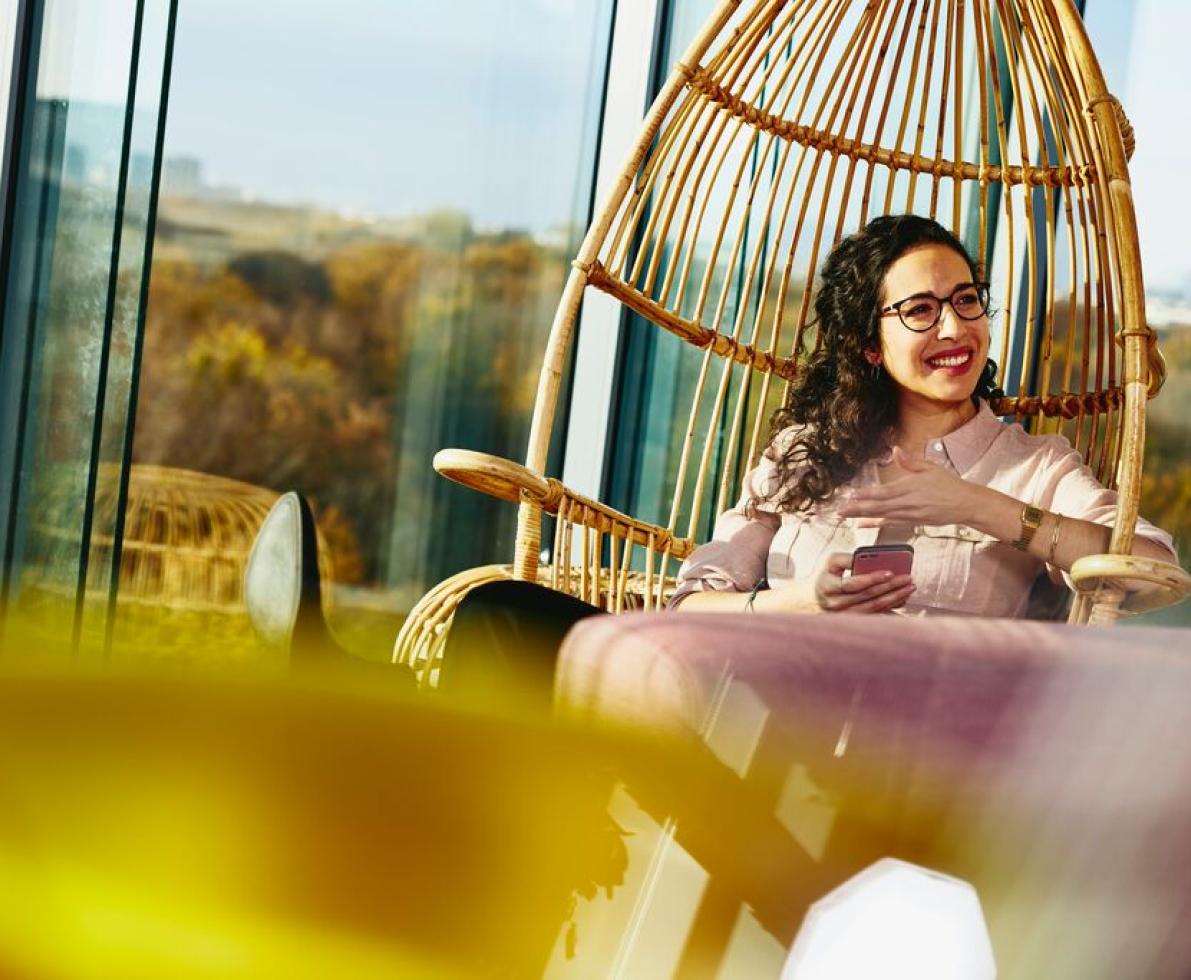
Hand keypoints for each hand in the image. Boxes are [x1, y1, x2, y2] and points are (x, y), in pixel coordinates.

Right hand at [813, 552, 914, 612]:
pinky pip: (876, 614)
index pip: (853, 584)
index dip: (872, 578)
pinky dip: (891, 606)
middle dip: (890, 586)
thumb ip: (846, 559)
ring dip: (894, 597)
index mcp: (827, 586)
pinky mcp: (854, 622)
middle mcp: (835, 604)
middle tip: (907, 578)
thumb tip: (865, 558)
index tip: (890, 572)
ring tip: (910, 587)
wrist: (816, 599)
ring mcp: (845, 615)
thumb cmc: (828, 576)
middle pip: (867, 596)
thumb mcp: (830, 563)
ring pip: (874, 607)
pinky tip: (903, 598)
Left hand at [836, 446, 981, 525]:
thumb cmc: (949, 484)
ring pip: (882, 516)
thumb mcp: (930, 468)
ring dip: (862, 517)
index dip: (867, 495)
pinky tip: (863, 525)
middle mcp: (908, 503)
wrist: (965, 504)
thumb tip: (896, 450)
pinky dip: (876, 525)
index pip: (884, 492)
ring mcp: (910, 514)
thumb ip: (911, 462)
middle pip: (879, 507)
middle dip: (857, 509)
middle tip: (840, 510)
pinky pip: (891, 524)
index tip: (851, 495)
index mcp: (911, 487)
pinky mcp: (913, 522)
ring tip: (845, 517)